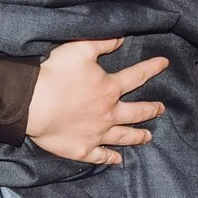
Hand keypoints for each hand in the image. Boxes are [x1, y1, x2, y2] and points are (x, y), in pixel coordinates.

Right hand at [27, 37, 169, 165]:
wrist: (33, 104)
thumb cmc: (56, 74)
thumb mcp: (81, 48)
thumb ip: (103, 43)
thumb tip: (121, 38)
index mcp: (110, 88)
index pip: (137, 76)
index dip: (152, 68)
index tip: (164, 63)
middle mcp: (108, 113)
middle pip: (136, 112)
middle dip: (151, 109)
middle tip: (161, 109)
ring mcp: (97, 134)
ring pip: (123, 136)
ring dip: (137, 136)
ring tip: (148, 137)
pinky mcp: (82, 149)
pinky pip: (101, 156)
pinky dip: (111, 158)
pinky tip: (119, 160)